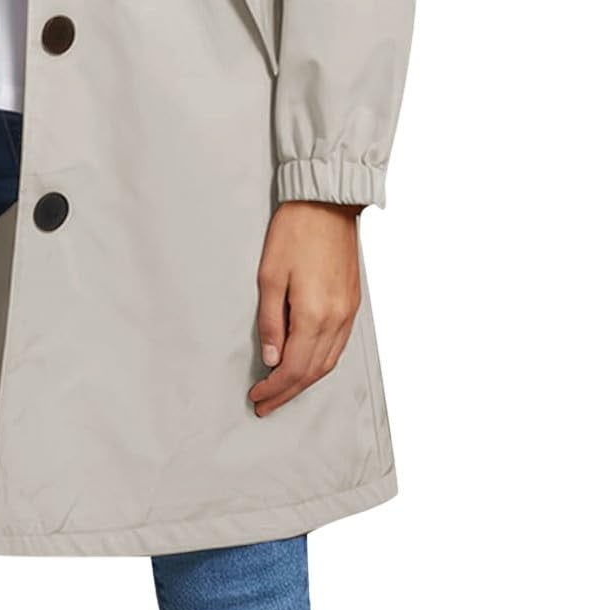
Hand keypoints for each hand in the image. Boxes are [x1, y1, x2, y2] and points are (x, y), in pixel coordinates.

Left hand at [249, 201, 361, 417]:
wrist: (327, 205)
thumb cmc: (294, 233)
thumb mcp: (269, 276)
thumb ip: (271, 320)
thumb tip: (272, 358)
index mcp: (314, 314)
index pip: (293, 368)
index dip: (274, 387)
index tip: (256, 396)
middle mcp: (336, 319)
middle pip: (312, 372)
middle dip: (287, 392)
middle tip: (265, 404)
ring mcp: (348, 313)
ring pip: (328, 362)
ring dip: (304, 382)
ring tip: (282, 392)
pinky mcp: (352, 303)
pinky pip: (338, 346)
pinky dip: (321, 363)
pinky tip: (307, 366)